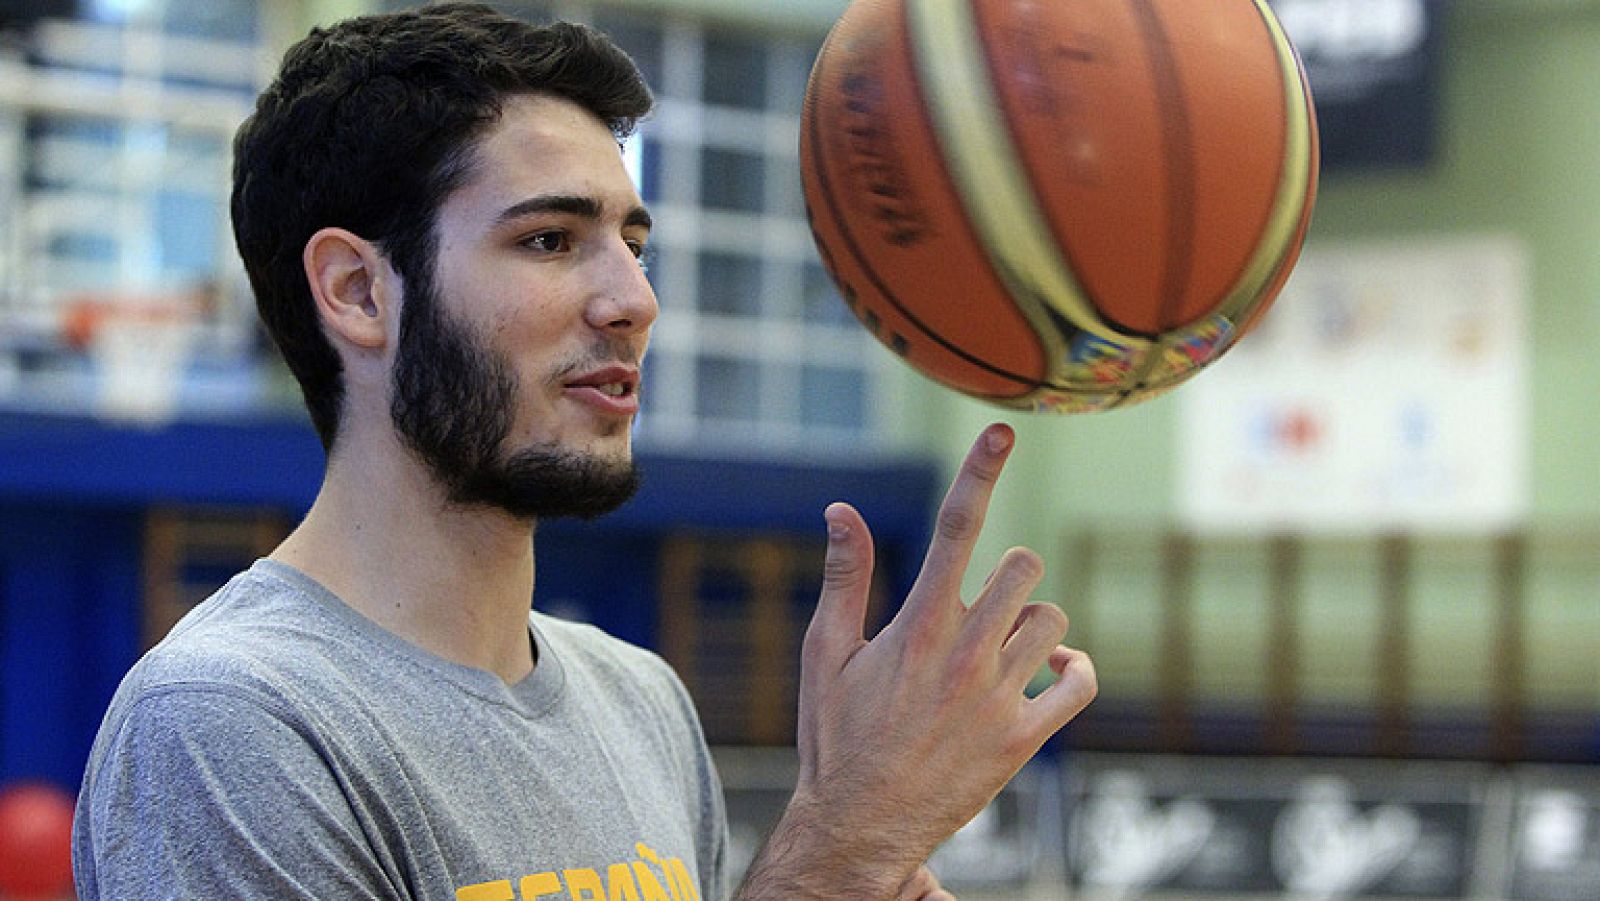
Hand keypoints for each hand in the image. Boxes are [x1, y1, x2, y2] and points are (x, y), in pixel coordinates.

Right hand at [736, 424, 1096, 898]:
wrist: (857, 825)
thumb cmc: (836, 736)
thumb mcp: (826, 653)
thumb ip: (845, 577)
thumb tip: (840, 508)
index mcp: (917, 624)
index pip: (954, 528)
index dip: (978, 472)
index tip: (1002, 432)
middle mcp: (965, 653)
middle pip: (1023, 565)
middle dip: (1006, 574)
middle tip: (980, 605)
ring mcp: (999, 696)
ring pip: (1051, 619)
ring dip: (1032, 622)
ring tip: (1001, 648)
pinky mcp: (1025, 739)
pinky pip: (1079, 682)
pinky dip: (1073, 668)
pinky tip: (1050, 670)